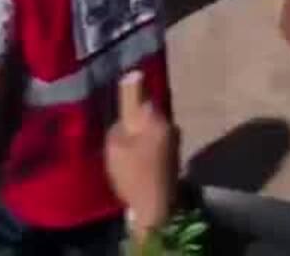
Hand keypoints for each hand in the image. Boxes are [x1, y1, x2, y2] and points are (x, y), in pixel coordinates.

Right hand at [104, 73, 176, 237]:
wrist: (157, 208)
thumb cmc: (133, 174)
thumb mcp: (114, 147)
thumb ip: (119, 126)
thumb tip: (125, 119)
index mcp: (155, 118)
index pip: (141, 91)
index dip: (130, 85)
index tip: (124, 79)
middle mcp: (170, 125)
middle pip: (148, 111)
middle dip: (136, 113)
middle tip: (120, 120)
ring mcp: (175, 141)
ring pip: (154, 126)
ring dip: (143, 130)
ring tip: (126, 140)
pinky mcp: (175, 157)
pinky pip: (157, 140)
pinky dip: (147, 143)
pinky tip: (136, 155)